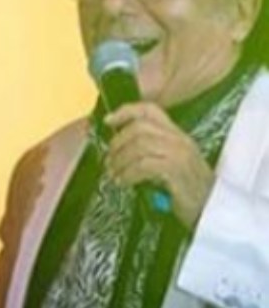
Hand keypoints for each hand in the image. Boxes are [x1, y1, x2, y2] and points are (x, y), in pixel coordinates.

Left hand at [105, 102, 214, 228]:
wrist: (212, 211)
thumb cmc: (186, 191)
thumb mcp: (169, 164)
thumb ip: (150, 152)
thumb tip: (117, 148)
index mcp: (177, 134)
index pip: (150, 110)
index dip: (126, 111)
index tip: (108, 121)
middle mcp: (180, 140)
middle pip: (139, 127)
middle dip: (118, 142)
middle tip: (108, 160)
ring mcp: (180, 154)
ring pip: (140, 145)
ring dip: (120, 160)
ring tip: (113, 174)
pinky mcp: (177, 171)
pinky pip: (144, 165)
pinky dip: (128, 173)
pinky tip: (123, 182)